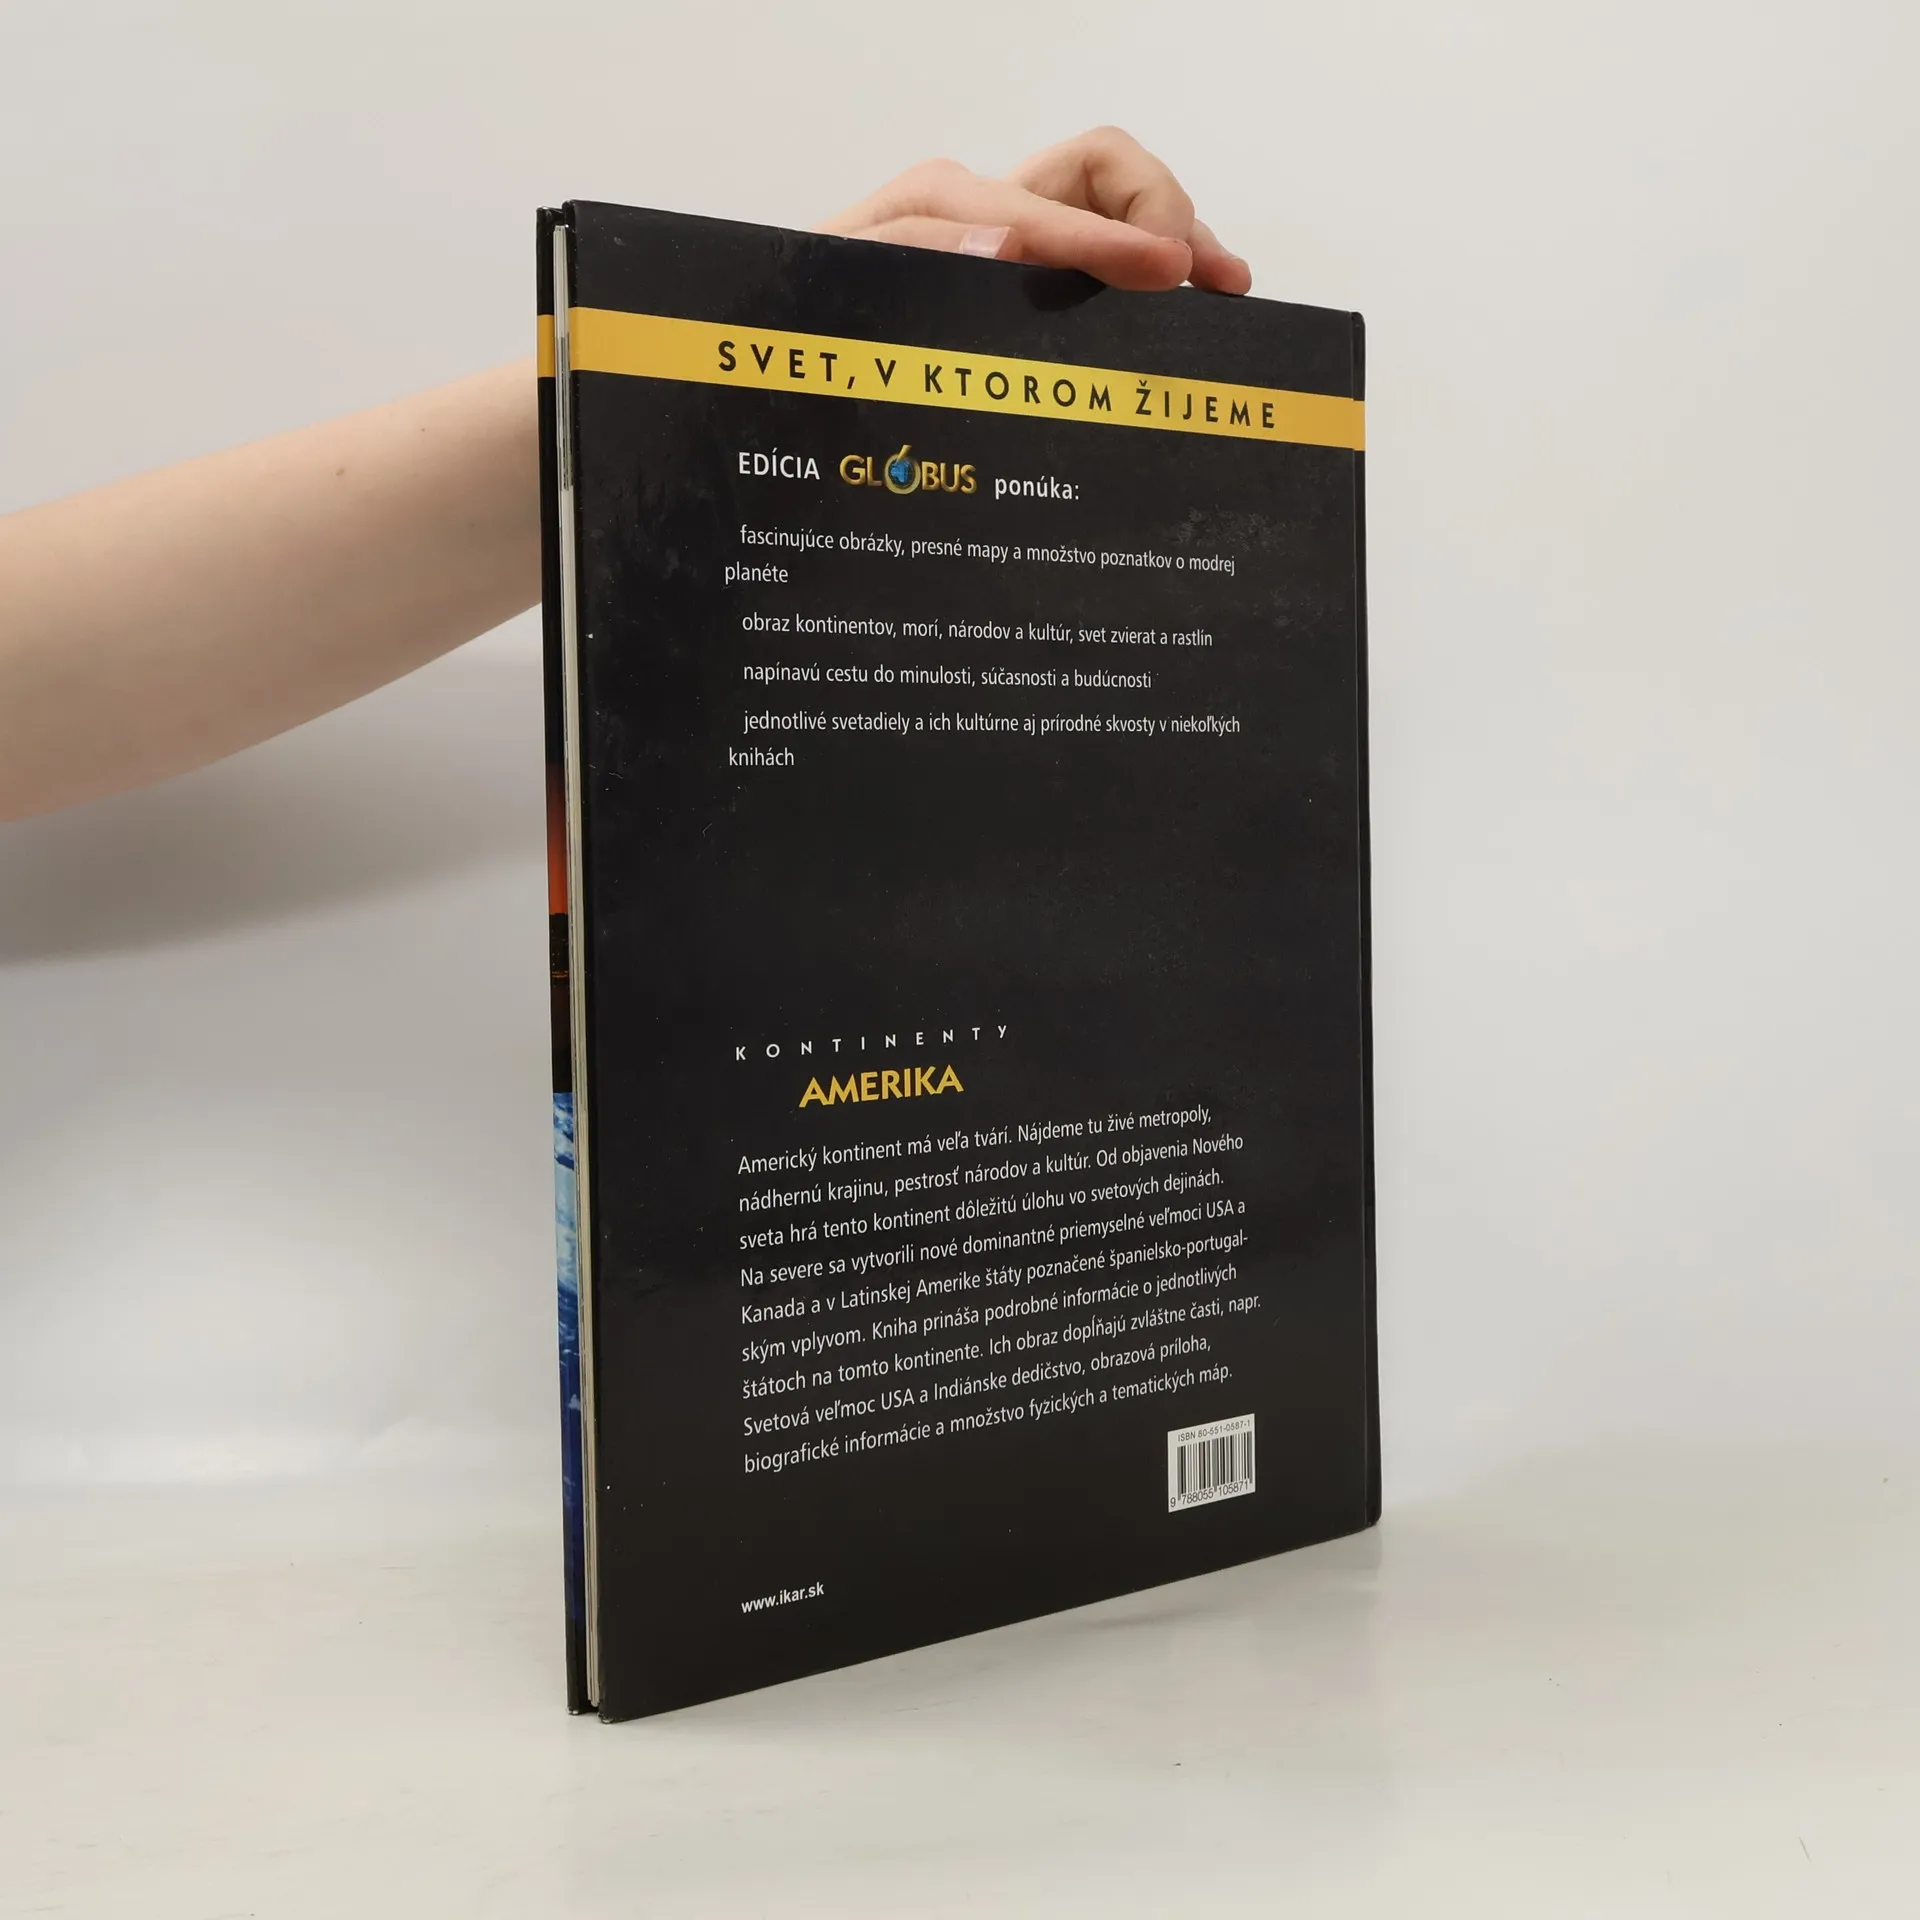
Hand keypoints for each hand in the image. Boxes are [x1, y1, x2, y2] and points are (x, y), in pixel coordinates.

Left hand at [818, 127, 1250, 295]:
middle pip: (1104, 172)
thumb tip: (1004, 241)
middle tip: (1207, 277)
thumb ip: (915, 258)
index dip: (1125, 236)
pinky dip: (1146, 267)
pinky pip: (1096, 255)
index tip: (1178, 271)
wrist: (778, 365)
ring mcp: (1003, 243)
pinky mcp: (1012, 279)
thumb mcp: (837, 291)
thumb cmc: (799, 332)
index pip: (1060, 204)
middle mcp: (981, 212)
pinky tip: (1177, 308)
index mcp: (943, 207)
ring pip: (1114, 209)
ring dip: (1171, 234)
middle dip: (1166, 210)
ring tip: (1219, 289)